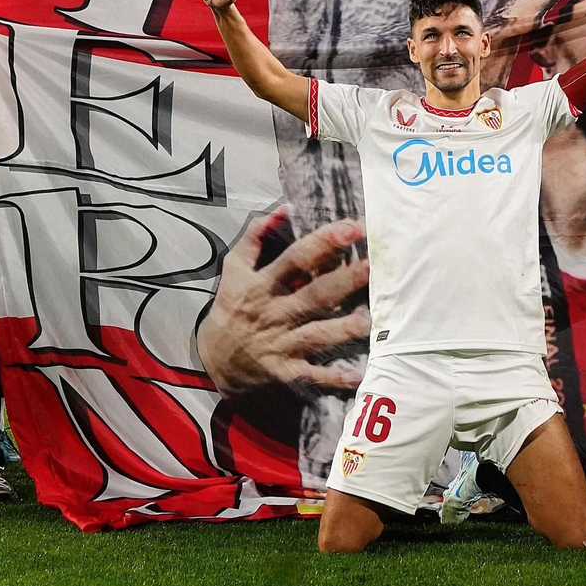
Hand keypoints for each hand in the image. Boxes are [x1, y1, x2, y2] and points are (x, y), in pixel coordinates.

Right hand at [195, 212, 371, 397]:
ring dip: (343, 329)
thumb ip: (254, 236)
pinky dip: (332, 377)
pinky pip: (311, 375)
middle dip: (343, 281)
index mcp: (263, 284)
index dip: (325, 241)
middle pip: (314, 295)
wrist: (213, 359)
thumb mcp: (234, 269)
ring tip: (370, 320)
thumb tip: (283, 208)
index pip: (296, 258)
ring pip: (316, 334)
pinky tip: (356, 375)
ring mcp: (281, 343)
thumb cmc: (232, 307)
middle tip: (372, 267)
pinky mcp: (285, 371)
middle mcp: (275, 312)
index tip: (354, 227)